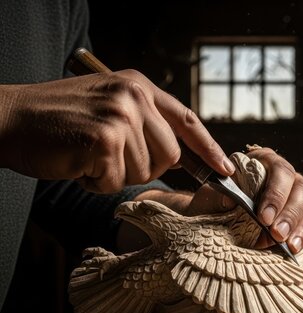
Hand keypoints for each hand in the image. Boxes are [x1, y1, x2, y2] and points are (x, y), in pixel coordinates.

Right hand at [0, 70, 233, 192]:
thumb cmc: (59, 120)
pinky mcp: (104, 139)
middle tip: (108, 157)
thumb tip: (183, 156)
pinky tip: (77, 163)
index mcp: (139, 86)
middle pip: (170, 155)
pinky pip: (116, 181)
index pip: (188, 120)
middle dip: (142, 167)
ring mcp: (120, 115)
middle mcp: (134, 96)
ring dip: (114, 174)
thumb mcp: (109, 105)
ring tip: (88, 155)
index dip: (209, 149)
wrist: (9, 118)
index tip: (226, 169)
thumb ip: (145, 122)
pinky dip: (95, 181)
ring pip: (144, 171)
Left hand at [181, 148, 302, 253]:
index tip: (263, 217)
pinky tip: (293, 249)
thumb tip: (230, 199)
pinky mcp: (298, 216)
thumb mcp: (208, 197)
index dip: (276, 194)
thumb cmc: (213, 202)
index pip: (280, 171)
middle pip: (301, 188)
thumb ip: (215, 196)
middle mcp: (285, 176)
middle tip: (276, 234)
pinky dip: (301, 237)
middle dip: (289, 213)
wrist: (212, 218)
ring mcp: (294, 196)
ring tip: (287, 245)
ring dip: (299, 227)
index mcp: (265, 162)